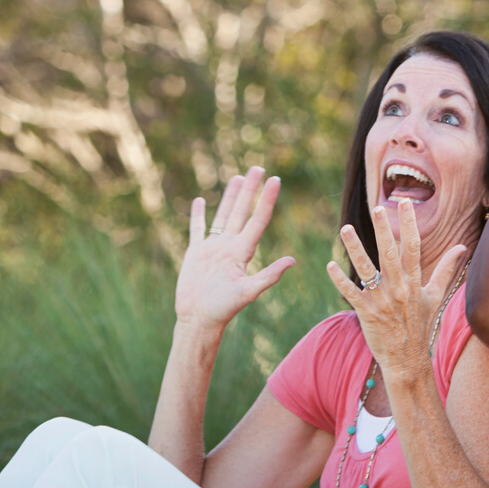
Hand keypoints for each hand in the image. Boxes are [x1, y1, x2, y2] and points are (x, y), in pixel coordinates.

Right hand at [175, 167, 294, 329]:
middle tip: (259, 168)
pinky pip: (197, 229)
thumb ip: (269, 276)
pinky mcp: (196, 253)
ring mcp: (213, 248)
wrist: (199, 319)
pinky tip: (200, 201)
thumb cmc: (224, 308)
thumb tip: (292, 261)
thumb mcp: (248, 292)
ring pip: (223, 215)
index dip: (267, 199)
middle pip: (242, 211)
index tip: (276, 180)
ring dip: (230, 197)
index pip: (258, 219)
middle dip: (251, 190)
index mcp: (243, 251)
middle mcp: (230, 246)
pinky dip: (198, 215)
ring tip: (238, 179)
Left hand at [327, 204, 466, 381]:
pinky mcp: (367, 313)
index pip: (413, 247)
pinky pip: (352, 294)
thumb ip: (447, 270)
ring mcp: (383, 301)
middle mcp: (399, 288)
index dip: (409, 224)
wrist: (408, 360)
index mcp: (415, 282)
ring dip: (355, 249)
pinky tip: (331, 266)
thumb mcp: (436, 297)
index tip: (406, 203)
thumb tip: (462, 247)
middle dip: (384, 230)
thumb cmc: (421, 327)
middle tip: (379, 208)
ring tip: (344, 229)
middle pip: (390, 254)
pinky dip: (341, 281)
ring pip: (367, 270)